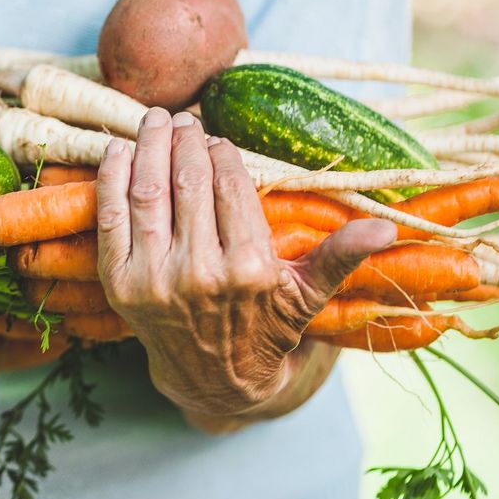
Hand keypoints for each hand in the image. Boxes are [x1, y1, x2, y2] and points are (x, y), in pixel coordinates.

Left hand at [95, 107, 395, 423]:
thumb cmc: (265, 326)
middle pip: (188, 183)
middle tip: (184, 120)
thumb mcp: (307, 295)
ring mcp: (154, 279)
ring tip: (154, 122)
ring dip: (149, 148)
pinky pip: (111, 218)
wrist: (211, 379)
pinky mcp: (120, 285)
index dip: (222, 153)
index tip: (217, 137)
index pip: (230, 188)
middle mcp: (199, 273)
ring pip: (149, 193)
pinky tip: (118, 150)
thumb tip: (388, 227)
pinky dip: (112, 179)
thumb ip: (341, 254)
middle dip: (185, 143)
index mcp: (250, 269)